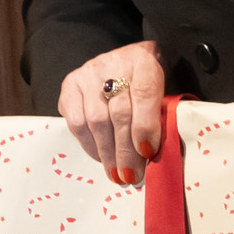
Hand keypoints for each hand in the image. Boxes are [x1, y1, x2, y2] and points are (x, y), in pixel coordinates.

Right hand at [60, 41, 168, 185]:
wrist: (127, 58)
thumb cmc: (147, 81)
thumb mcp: (162, 90)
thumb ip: (160, 117)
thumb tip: (150, 155)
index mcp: (144, 62)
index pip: (144, 94)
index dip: (145, 126)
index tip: (148, 153)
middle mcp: (113, 64)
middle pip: (119, 112)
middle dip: (126, 150)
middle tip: (132, 175)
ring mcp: (88, 74)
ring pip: (96, 119)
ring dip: (106, 152)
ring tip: (116, 173)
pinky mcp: (70, 85)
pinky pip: (76, 121)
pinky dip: (88, 144)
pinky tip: (99, 157)